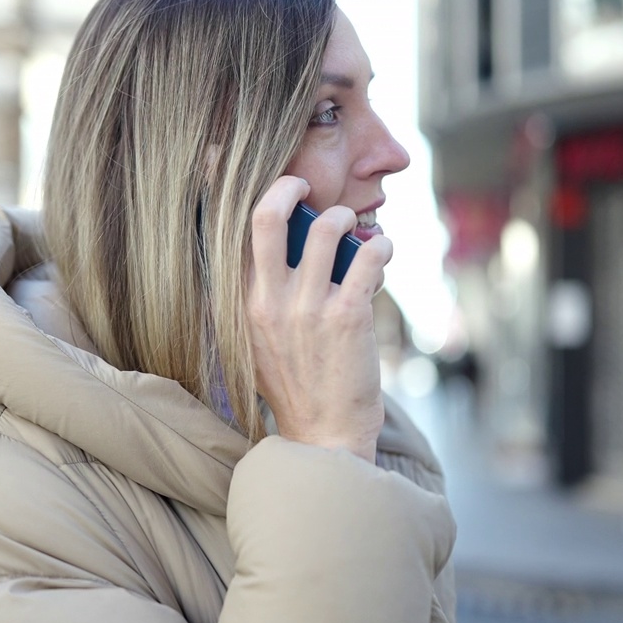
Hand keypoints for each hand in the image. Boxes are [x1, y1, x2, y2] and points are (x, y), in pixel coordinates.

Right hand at [246, 176, 391, 461]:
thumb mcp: (256, 344)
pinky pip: (368, 257)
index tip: (279, 190)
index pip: (240, 235)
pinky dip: (381, 246)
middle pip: (268, 217)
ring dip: (347, 217)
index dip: (259, 200)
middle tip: (305, 186)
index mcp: (244, 305)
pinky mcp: (348, 316)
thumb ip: (256, 301)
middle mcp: (270, 301)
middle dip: (289, 188)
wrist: (323, 436)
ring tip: (357, 228)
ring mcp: (308, 308)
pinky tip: (383, 252)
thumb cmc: (294, 388)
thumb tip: (278, 250)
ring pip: (328, 228)